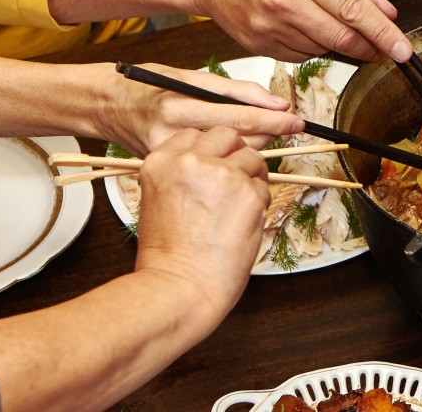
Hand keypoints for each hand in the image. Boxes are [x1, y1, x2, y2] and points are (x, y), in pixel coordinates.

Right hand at [93, 63, 302, 154]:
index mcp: (180, 105)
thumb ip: (236, 91)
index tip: (296, 120)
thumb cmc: (148, 87)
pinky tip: (232, 153)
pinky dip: (229, 160)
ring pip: (228, 158)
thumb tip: (276, 102)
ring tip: (260, 135)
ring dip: (253, 147)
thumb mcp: (190, 77)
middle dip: (270, 133)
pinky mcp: (168, 172)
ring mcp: (170, 158)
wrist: (106, 107)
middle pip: (239, 141)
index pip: (241, 117)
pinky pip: (212, 168)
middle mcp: (173, 134)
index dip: (275, 120)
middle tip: (288, 125)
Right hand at [135, 128, 269, 324]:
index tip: (215, 163)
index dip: (210, 148)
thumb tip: (211, 162)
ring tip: (237, 206)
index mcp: (162, 160)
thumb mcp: (157, 199)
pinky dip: (259, 202)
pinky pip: (264, 187)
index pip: (196, 134)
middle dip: (235, 153)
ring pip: (252, 158)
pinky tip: (241, 223)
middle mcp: (192, 160)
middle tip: (234, 179)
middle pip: (227, 135)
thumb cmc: (168, 254)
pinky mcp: (251, 193)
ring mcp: (224, 175)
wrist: (180, 286)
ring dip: (251, 177)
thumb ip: (181, 174)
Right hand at [192, 0, 411, 62]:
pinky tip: (305, 25)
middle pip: (342, 36)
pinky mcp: (260, 45)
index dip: (383, 32)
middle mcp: (282, 0)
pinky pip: (303, 54)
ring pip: (325, 48)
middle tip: (387, 49)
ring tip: (331, 20)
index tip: (403, 49)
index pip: (354, 8)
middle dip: (371, 46)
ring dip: (340, 42)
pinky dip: (314, 45)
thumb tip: (386, 11)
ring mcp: (268, 26)